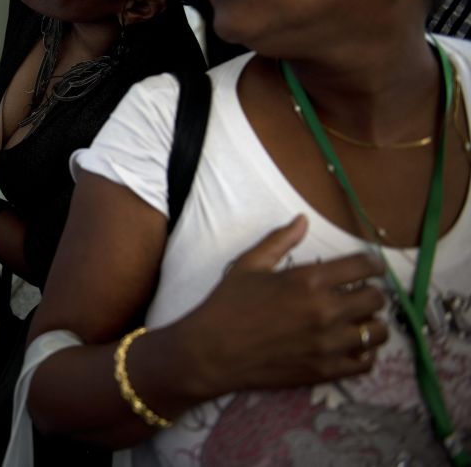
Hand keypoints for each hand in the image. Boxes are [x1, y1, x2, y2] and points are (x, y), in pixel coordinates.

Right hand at [175, 216, 389, 398]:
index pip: (363, 266)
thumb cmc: (228, 304)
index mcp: (308, 280)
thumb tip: (303, 219)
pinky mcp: (325, 370)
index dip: (372, 264)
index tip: (369, 268)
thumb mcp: (249, 265)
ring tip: (356, 322)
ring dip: (370, 323)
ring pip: (377, 332)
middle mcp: (325, 310)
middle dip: (371, 292)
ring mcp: (328, 344)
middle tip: (358, 294)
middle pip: (376, 298)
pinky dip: (363, 353)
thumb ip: (280, 240)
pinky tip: (350, 346)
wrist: (212, 351)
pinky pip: (366, 362)